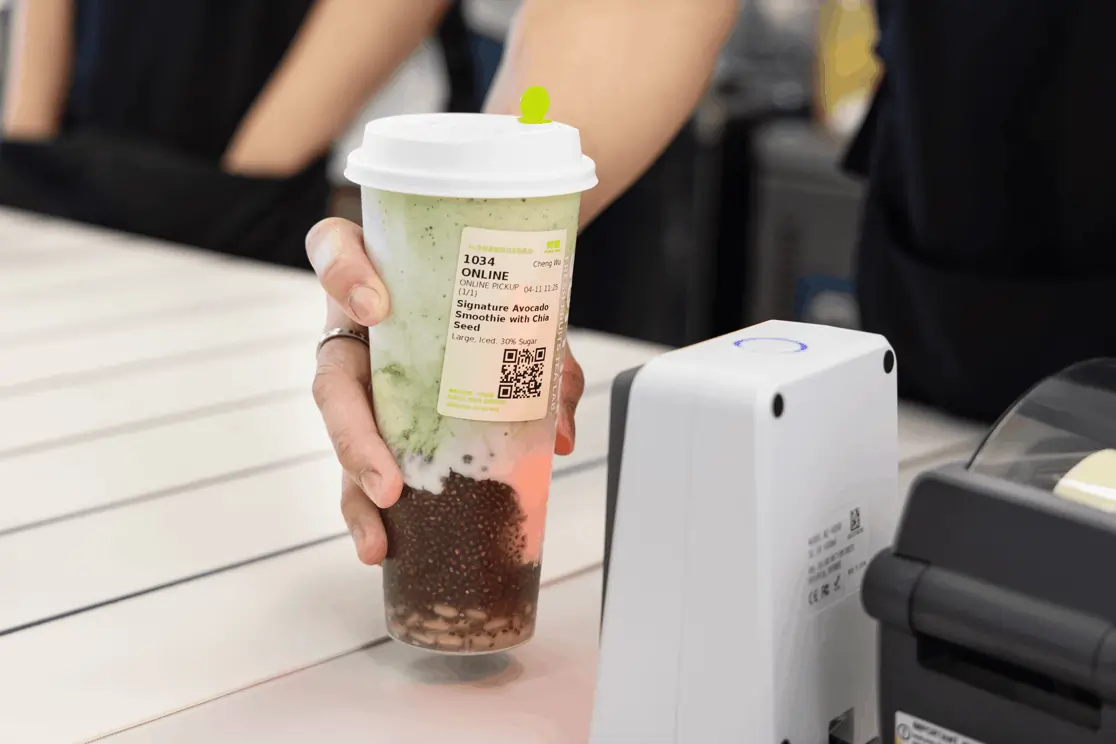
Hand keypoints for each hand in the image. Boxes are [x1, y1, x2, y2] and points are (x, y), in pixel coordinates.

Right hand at [306, 218, 584, 565]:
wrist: (501, 295)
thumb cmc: (497, 296)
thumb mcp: (526, 312)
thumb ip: (547, 359)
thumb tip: (558, 434)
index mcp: (380, 273)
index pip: (335, 251)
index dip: (343, 276)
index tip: (378, 307)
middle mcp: (356, 328)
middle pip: (330, 376)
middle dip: (353, 434)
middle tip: (387, 482)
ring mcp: (361, 377)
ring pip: (338, 434)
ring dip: (356, 487)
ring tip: (377, 537)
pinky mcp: (373, 419)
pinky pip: (360, 462)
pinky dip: (368, 506)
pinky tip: (380, 544)